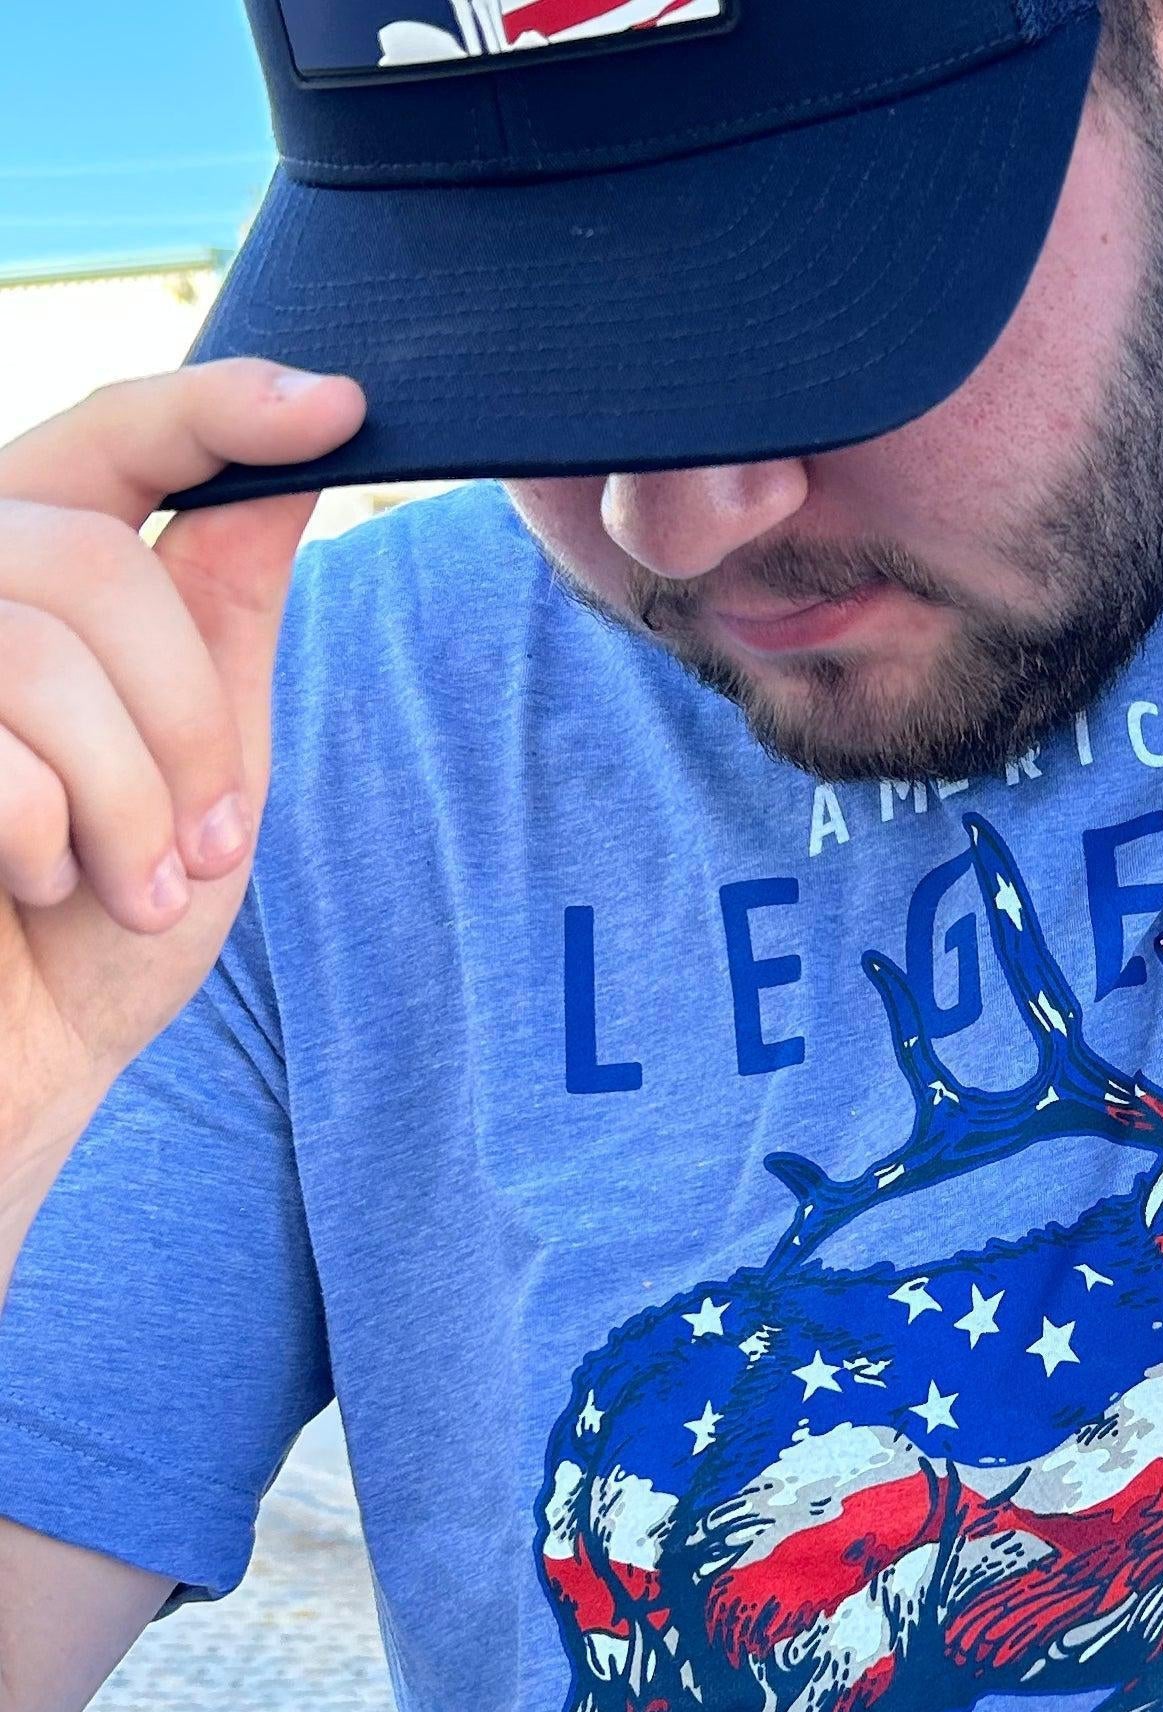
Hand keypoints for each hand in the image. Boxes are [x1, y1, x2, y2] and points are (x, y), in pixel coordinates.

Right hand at [0, 362, 364, 1184]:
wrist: (17, 1065)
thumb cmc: (98, 929)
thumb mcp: (204, 759)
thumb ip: (221, 608)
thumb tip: (303, 452)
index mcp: (28, 568)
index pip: (116, 435)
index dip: (221, 409)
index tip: (344, 409)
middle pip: (99, 567)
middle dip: (184, 725)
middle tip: (203, 847)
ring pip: (44, 652)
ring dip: (126, 800)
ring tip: (127, 885)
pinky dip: (49, 835)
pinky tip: (38, 887)